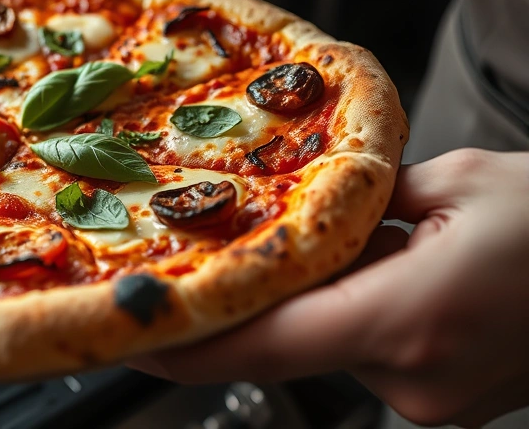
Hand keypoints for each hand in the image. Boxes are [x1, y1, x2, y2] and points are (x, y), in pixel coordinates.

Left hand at [129, 149, 528, 426]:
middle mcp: (411, 378)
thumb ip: (363, 205)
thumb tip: (308, 210)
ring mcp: (430, 401)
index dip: (189, 345)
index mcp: (407, 318)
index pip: (265, 344)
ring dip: (317, 300)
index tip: (131, 335)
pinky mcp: (443, 401)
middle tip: (210, 257)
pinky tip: (385, 270)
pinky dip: (355, 314)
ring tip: (346, 242)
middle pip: (291, 342)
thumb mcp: (452, 183)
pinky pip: (368, 353)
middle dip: (255, 300)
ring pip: (330, 344)